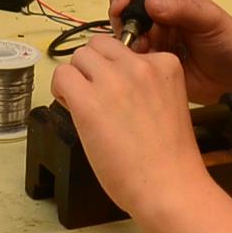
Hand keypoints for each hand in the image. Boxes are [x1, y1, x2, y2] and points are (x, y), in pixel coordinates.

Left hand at [49, 37, 214, 222]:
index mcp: (165, 65)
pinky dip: (60, 90)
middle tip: (94, 95)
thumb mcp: (168, 103)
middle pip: (99, 46)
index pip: (127, 49)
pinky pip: (62, 76)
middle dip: (92, 68)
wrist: (170, 186)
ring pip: (78, 57)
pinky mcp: (88, 101)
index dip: (115, 71)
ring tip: (82, 104)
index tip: (117, 94)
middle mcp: (140, 65)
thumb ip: (144, 86)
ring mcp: (114, 81)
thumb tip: (110, 82)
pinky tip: (70, 108)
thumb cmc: (170, 159)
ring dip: (76, 77)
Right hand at [106, 0, 231, 102]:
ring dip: (129, 42)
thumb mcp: (209, 19)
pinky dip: (134, 60)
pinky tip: (147, 63)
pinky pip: (133, 58)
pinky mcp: (153, 60)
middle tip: (133, 34)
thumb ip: (182, 9)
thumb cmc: (230, 40)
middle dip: (124, 21)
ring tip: (145, 49)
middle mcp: (158, 14)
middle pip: (126, 10)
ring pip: (126, 35)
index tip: (121, 5)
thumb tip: (151, 2)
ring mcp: (154, 37)